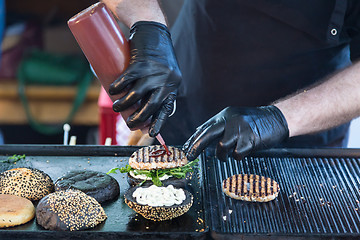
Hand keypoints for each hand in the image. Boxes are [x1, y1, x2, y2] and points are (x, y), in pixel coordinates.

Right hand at [109, 21, 180, 136]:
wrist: (153, 28)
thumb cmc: (155, 54)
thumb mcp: (162, 73)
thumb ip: (155, 88)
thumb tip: (140, 108)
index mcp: (172, 86)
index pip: (166, 109)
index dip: (158, 122)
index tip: (151, 133)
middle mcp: (167, 80)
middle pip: (152, 106)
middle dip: (138, 119)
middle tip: (128, 123)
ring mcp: (155, 71)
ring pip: (138, 94)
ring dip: (124, 104)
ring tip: (116, 106)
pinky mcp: (143, 62)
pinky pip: (129, 79)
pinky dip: (118, 87)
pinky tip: (112, 90)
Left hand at [182, 106, 288, 160]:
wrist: (276, 118)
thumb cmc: (253, 122)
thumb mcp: (233, 118)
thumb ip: (217, 126)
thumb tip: (198, 133)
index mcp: (224, 115)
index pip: (204, 128)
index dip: (193, 139)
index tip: (185, 149)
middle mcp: (231, 120)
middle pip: (208, 134)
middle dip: (196, 146)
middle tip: (189, 156)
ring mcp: (241, 129)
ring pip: (221, 146)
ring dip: (221, 155)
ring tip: (224, 157)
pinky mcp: (250, 139)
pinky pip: (237, 153)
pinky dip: (236, 156)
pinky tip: (240, 153)